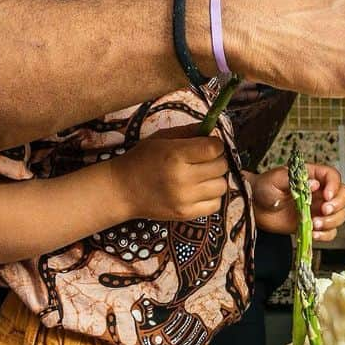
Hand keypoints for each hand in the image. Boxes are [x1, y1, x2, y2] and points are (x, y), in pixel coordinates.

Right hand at [111, 133, 229, 222]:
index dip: (215, 145)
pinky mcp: (185, 214)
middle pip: (221, 166)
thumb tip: (213, 129)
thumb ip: (188, 131)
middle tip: (203, 160)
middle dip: (216, 160)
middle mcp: (182, 178)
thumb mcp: (161, 138)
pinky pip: (216, 205)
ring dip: (215, 179)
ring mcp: (185, 199)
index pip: (214, 148)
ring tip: (201, 176)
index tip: (208, 146)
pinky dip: (211, 197)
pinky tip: (199, 191)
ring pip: (222, 186)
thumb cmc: (141, 160)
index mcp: (175, 155)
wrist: (121, 190)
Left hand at [251, 164, 344, 241]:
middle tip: (323, 211)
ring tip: (314, 224)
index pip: (333, 177)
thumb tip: (314, 184)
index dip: (334, 186)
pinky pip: (329, 232)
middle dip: (338, 205)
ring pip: (340, 215)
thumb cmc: (263, 188)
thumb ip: (295, 180)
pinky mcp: (313, 225)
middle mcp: (319, 193)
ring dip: (331, 222)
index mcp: (312, 176)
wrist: (254, 207)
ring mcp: (318, 210)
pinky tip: (313, 233)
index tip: (326, 195)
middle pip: (344, 196)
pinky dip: (325, 235)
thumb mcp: (276, 178)